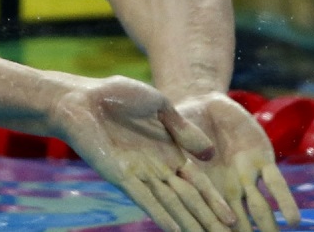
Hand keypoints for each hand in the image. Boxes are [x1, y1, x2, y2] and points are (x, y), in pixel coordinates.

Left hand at [51, 75, 235, 230]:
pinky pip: (145, 200)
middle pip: (189, 200)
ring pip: (171, 205)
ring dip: (188, 224)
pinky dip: (161, 215)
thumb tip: (210, 151)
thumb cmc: (118, 95)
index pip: (198, 183)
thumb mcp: (159, 106)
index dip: (215, 201)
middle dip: (206, 220)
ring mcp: (140, 174)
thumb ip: (183, 129)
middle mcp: (157, 168)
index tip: (232, 220)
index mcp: (170, 152)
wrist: (81, 98)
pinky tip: (175, 230)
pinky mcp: (120, 176)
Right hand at [175, 93, 300, 231]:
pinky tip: (293, 221)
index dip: (208, 227)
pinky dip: (285, 202)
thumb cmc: (182, 123)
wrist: (206, 106)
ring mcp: (245, 175)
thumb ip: (179, 145)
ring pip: (259, 209)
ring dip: (266, 227)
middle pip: (235, 220)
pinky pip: (276, 185)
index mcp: (199, 183)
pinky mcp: (262, 160)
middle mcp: (225, 185)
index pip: (205, 212)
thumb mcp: (171, 133)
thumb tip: (188, 162)